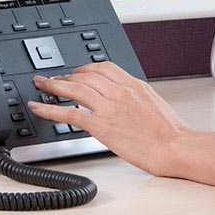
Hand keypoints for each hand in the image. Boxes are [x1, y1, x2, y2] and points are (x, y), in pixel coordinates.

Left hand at [27, 62, 189, 176]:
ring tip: (41, 85)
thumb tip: (125, 101)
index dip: (85, 68)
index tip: (76, 72)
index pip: (104, 67)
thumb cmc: (170, 133)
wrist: (175, 147)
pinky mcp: (102, 125)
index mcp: (134, 85)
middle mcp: (120, 91)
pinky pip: (70, 113)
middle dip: (66, 75)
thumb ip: (136, 99)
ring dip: (54, 85)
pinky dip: (50, 109)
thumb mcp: (154, 104)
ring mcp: (110, 107)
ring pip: (75, 88)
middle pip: (86, 74)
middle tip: (53, 79)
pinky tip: (39, 107)